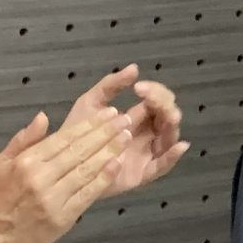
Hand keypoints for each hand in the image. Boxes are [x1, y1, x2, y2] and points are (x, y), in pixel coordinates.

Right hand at [0, 106, 130, 242]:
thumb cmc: (1, 195)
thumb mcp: (3, 162)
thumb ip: (24, 138)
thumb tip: (43, 116)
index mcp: (27, 161)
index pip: (65, 138)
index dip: (90, 124)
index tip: (109, 113)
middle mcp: (41, 178)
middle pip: (79, 151)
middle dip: (106, 133)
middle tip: (126, 119)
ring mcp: (54, 198)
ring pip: (86, 170)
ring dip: (110, 152)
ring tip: (126, 137)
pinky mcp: (64, 217)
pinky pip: (88, 194)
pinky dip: (104, 178)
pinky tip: (117, 164)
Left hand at [63, 65, 189, 194]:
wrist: (62, 161)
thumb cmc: (76, 132)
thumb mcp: (91, 101)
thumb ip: (111, 85)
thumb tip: (135, 68)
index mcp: (137, 117)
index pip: (156, 101)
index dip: (154, 92)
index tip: (139, 88)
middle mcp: (146, 135)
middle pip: (167, 117)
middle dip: (165, 105)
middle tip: (152, 99)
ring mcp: (145, 154)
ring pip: (169, 139)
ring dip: (172, 125)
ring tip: (169, 116)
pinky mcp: (141, 174)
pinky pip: (162, 166)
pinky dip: (173, 157)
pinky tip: (180, 146)